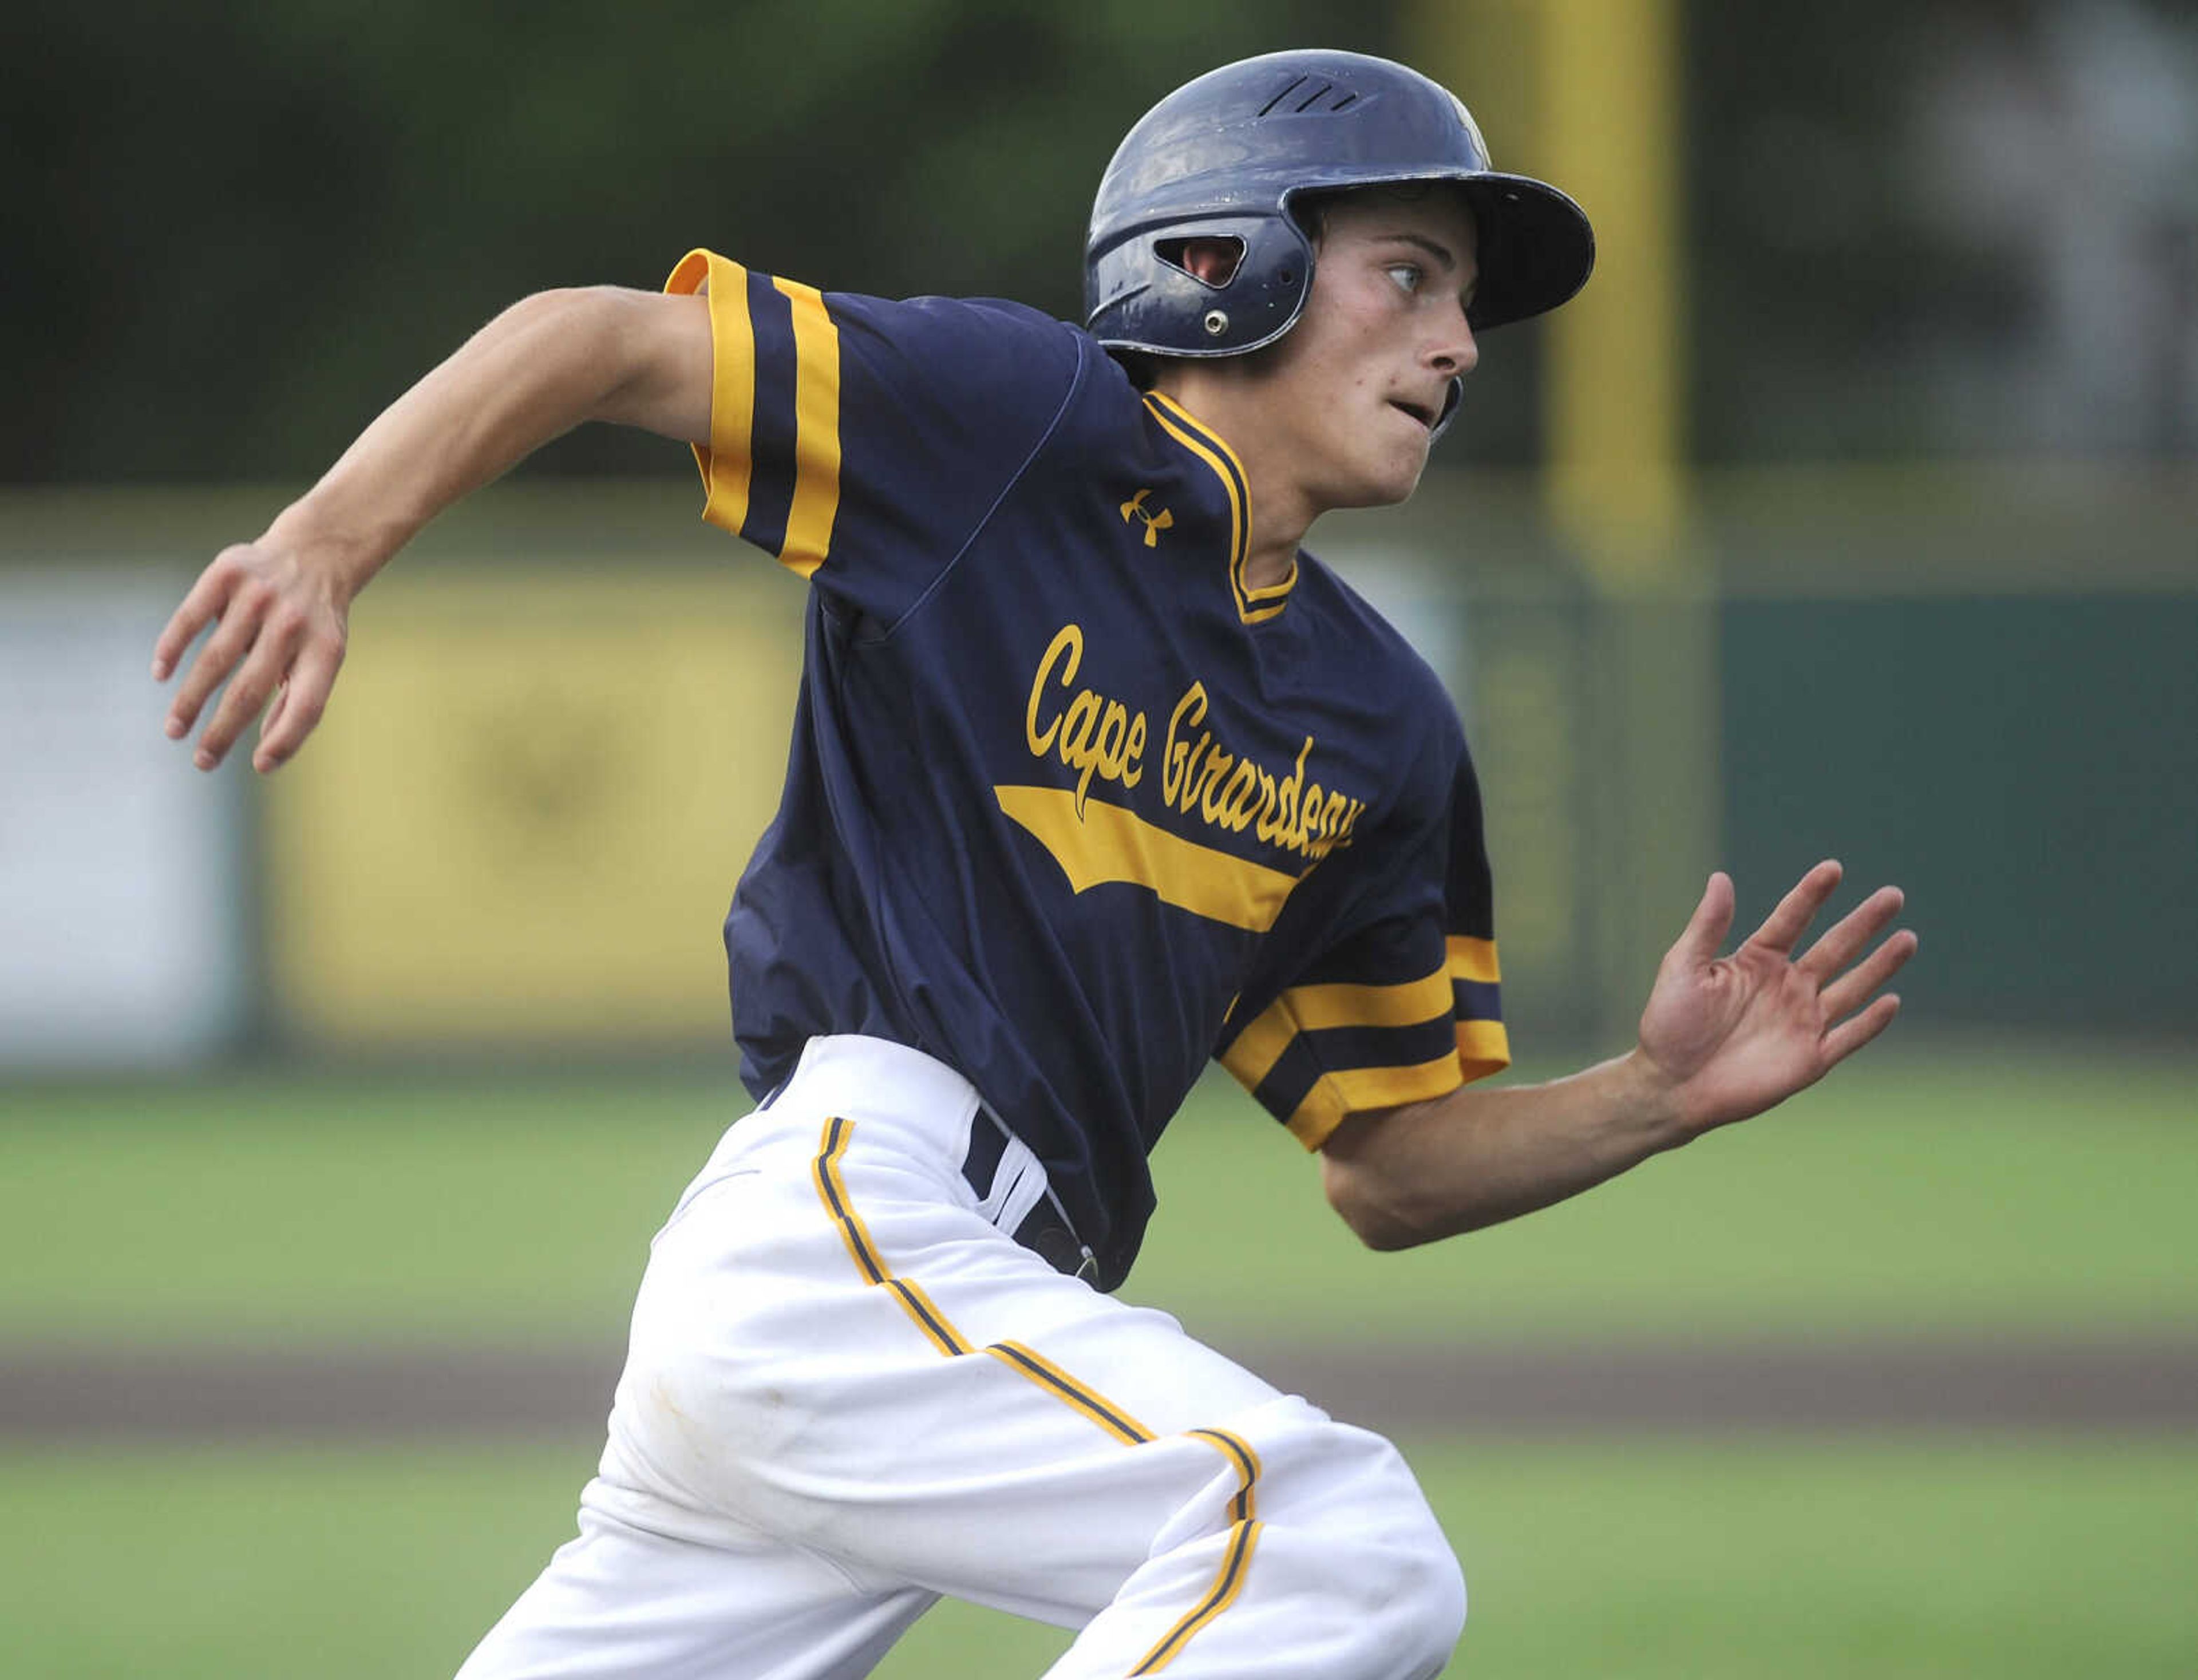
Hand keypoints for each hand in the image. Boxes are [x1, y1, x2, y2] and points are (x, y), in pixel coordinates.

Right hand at [153, 535, 351, 772]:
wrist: (315, 553)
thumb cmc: (314, 622)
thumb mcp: (324, 657)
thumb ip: (300, 701)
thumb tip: (265, 756)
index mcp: (326, 650)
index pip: (307, 705)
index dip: (285, 739)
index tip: (259, 766)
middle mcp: (294, 623)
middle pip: (251, 689)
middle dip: (222, 731)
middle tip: (202, 762)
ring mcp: (259, 595)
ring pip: (216, 659)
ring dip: (191, 700)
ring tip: (175, 730)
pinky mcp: (228, 572)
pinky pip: (190, 617)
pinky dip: (172, 647)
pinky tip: (161, 674)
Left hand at [1634, 861, 1915, 1136]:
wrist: (1670, 1084)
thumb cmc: (1669, 1024)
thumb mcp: (1684, 967)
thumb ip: (1707, 926)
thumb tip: (1721, 878)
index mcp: (1758, 960)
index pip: (1792, 919)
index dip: (1812, 894)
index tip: (1833, 868)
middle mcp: (1787, 986)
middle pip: (1835, 947)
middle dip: (1864, 922)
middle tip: (1894, 894)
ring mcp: (1802, 1021)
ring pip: (1852, 987)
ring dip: (1880, 964)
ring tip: (1907, 938)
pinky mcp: (1810, 1058)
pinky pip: (1848, 1036)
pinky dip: (1871, 1022)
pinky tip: (1892, 1000)